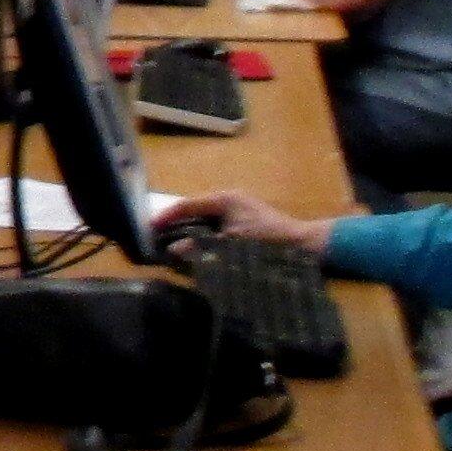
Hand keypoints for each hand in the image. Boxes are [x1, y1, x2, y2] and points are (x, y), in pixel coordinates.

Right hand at [163, 186, 331, 254]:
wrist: (304, 245)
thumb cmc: (269, 240)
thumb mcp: (232, 244)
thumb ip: (201, 247)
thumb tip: (173, 251)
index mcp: (224, 199)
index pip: (186, 205)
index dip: (165, 216)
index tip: (147, 228)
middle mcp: (227, 201)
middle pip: (192, 211)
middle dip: (173, 225)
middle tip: (154, 239)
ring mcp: (235, 212)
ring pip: (201, 222)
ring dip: (187, 234)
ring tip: (169, 246)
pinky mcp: (241, 225)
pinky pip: (213, 230)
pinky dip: (201, 239)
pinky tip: (194, 251)